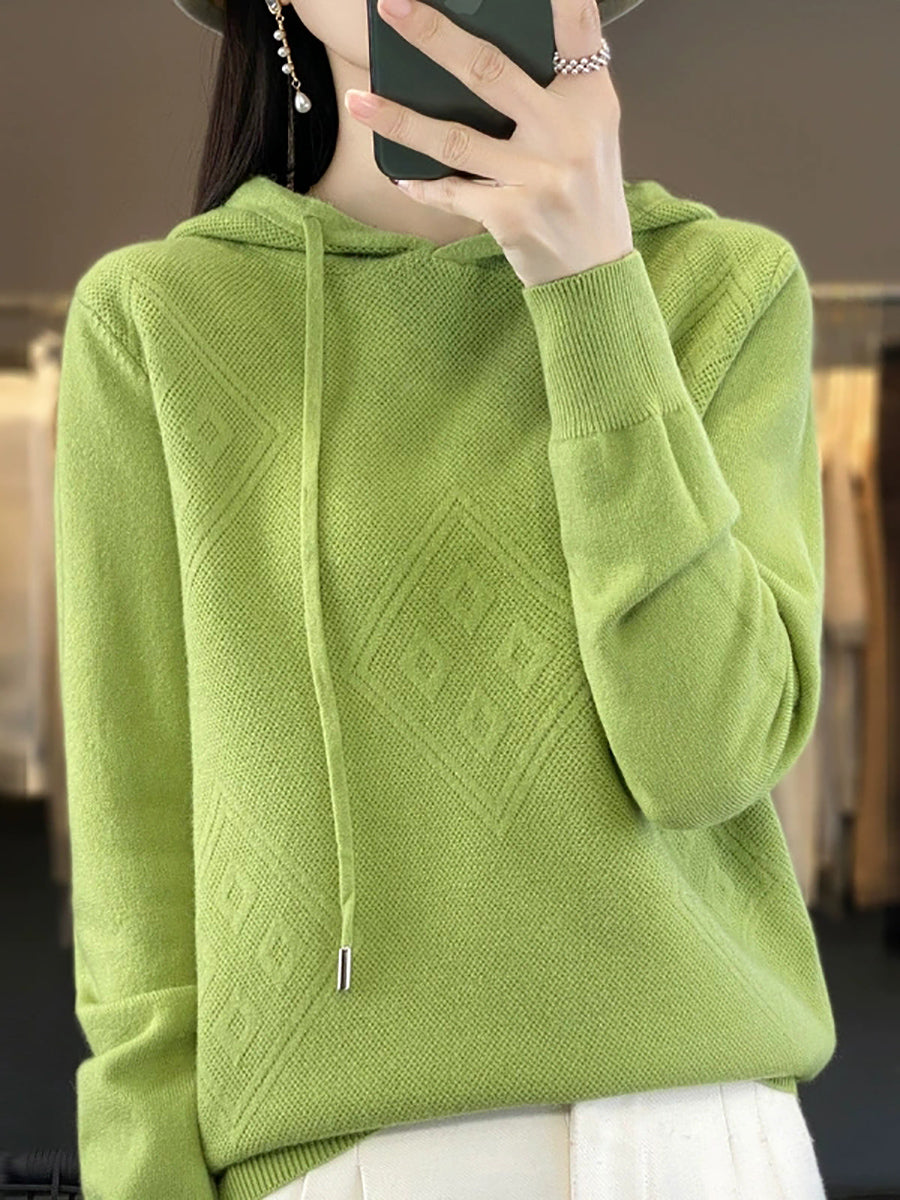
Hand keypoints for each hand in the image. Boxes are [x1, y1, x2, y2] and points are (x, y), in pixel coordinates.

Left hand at [345, 0, 634, 287]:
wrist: (594, 269)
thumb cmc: (583, 191)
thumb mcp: (589, 131)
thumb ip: (556, 88)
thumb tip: (480, 51)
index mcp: (590, 99)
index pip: (576, 26)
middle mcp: (566, 133)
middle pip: (490, 71)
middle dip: (434, 35)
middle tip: (391, 5)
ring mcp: (538, 177)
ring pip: (455, 139)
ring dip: (399, 119)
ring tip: (357, 101)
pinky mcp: (513, 216)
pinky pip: (452, 193)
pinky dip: (423, 185)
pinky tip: (399, 177)